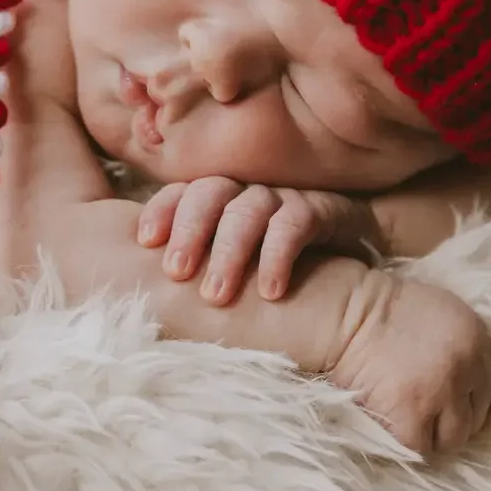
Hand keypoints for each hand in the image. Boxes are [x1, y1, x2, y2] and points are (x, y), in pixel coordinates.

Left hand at [136, 177, 385, 304]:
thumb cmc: (273, 279)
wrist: (351, 283)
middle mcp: (246, 193)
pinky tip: (271, 292)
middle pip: (209, 193)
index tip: (145, 242)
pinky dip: (278, 256)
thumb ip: (189, 275)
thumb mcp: (227, 274)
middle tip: (176, 273)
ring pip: (248, 210)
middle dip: (189, 230)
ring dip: (229, 252)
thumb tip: (138, 297)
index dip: (162, 211)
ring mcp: (284, 199)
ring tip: (215, 296)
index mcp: (218, 202)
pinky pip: (295, 224)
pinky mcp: (322, 211)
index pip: (180, 192)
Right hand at [323, 268, 490, 456]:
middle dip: (455, 417)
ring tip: (409, 420)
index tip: (469, 408)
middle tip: (425, 408)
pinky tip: (393, 425)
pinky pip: (422, 447)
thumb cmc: (389, 312)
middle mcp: (469, 365)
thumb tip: (486, 384)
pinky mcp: (412, 414)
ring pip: (455, 439)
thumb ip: (472, 342)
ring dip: (434, 435)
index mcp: (480, 337)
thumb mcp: (447, 312)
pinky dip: (408, 443)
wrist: (347, 314)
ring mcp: (442, 391)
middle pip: (480, 417)